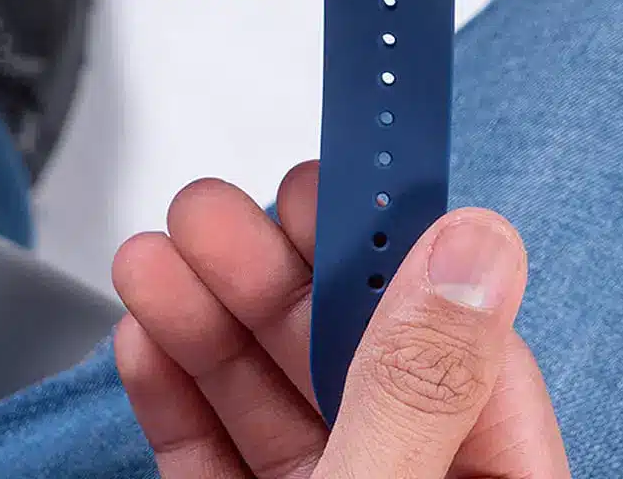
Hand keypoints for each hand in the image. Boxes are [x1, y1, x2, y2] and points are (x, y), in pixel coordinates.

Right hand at [113, 163, 569, 477]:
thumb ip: (418, 386)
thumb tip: (474, 242)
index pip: (464, 343)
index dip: (392, 246)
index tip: (342, 171)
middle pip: (351, 359)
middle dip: (268, 276)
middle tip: (211, 208)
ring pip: (274, 402)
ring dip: (207, 323)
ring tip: (156, 256)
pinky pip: (218, 458)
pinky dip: (180, 401)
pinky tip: (148, 340)